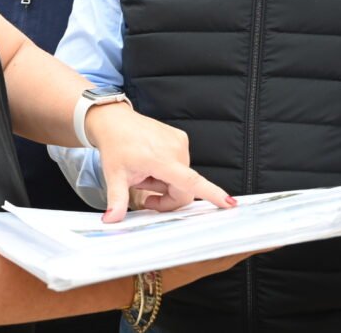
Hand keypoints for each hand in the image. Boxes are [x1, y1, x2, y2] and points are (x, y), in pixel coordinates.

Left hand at [84, 104, 235, 222]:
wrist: (114, 120)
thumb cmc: (115, 146)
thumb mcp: (114, 176)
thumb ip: (117, 201)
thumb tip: (111, 220)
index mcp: (161, 159)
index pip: (191, 181)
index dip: (212, 194)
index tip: (229, 203)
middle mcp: (175, 149)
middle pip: (184, 188)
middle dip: (166, 196)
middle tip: (144, 189)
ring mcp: (180, 142)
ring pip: (182, 178)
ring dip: (165, 183)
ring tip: (145, 172)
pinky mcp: (181, 138)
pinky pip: (181, 165)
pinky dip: (168, 170)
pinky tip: (151, 163)